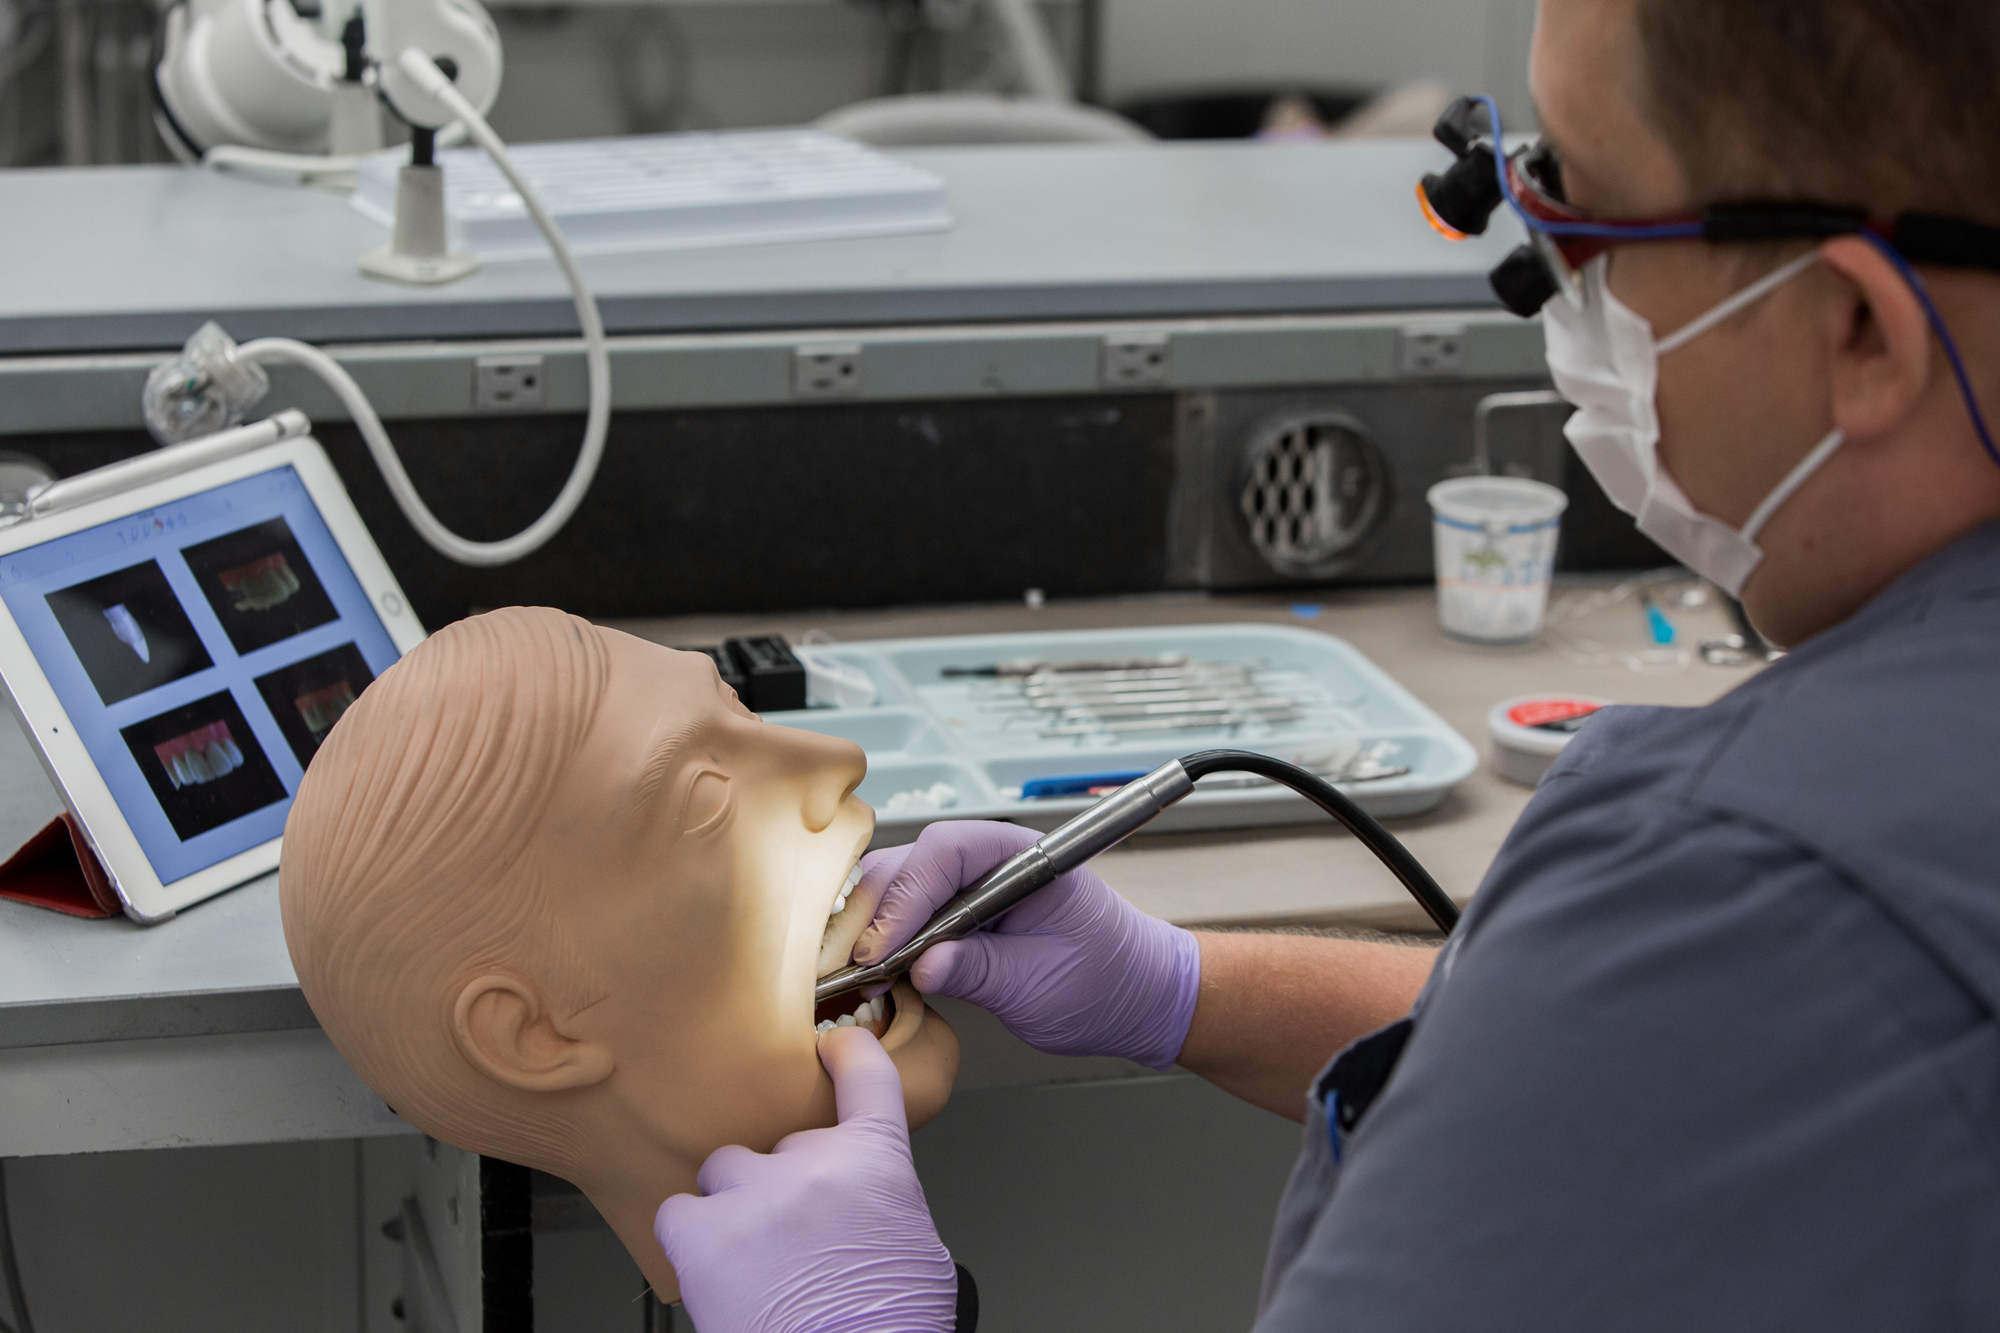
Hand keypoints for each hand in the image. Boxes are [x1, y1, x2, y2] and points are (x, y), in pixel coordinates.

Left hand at [654, 1028, 956, 1332]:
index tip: (836, 1045)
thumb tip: (855, 1191)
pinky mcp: (705, 1234)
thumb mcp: (914, 1242)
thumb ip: (878, 1193)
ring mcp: (756, 1193)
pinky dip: (690, 1234)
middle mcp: (814, 1162)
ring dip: (734, 1203)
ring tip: (753, 1257)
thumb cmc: (888, 1322)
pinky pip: (678, 1210)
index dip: (848, 1052)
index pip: (866, 1075)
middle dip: (785, 1183)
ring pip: (725, 1169)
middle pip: (782, 1144)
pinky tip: (717, 1266)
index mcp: (876, 1159)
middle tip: (797, 1240)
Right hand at [852, 821, 1200, 1070]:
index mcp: (1026, 858)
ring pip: (902, 885)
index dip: (907, 896)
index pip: (947, 852)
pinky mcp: (960, 914)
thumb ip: (982, 973)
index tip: (884, 947)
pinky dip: (888, 939)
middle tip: (857, 964)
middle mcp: (994, 861)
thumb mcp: (1043, 986)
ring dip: (876, 925)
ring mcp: (974, 885)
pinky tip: (878, 970)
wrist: (1136, 997)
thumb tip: (925, 967)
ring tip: (862, 970)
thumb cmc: (1108, 982)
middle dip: (878, 910)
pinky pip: (911, 913)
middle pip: (913, 863)